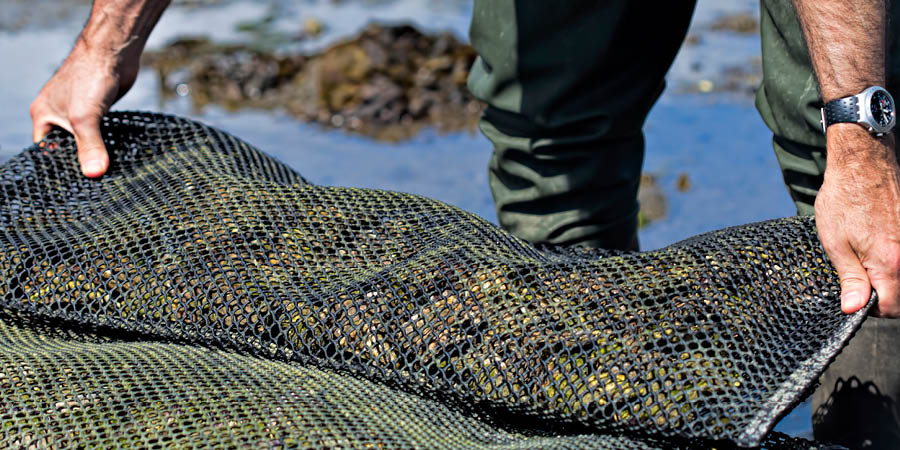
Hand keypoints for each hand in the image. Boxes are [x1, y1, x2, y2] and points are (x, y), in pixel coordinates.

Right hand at [29, 41, 139, 177]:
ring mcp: (79, 112)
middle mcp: (58, 115)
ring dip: (96, 153)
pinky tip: (118, 157)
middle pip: (66, 148)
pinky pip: (101, 133)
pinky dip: (107, 143)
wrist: (113, 51)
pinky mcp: (99, 110)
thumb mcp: (85, 117)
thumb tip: (94, 174)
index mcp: (43, 116)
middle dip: (80, 162)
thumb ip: (89, 146)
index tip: (76, 185)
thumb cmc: (90, 77)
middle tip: (95, 184)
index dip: (59, 168)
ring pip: (85, 140)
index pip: (45, 151)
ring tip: (107, 175)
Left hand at [815, 124, 899, 316]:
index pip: (893, 307)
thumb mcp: (836, 243)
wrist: (862, 163)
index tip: (856, 297)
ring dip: (888, 276)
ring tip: (866, 258)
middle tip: (858, 279)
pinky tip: (876, 245)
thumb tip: (853, 309)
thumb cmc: (844, 199)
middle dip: (882, 293)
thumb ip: (850, 279)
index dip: (872, 309)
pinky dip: (893, 259)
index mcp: (890, 262)